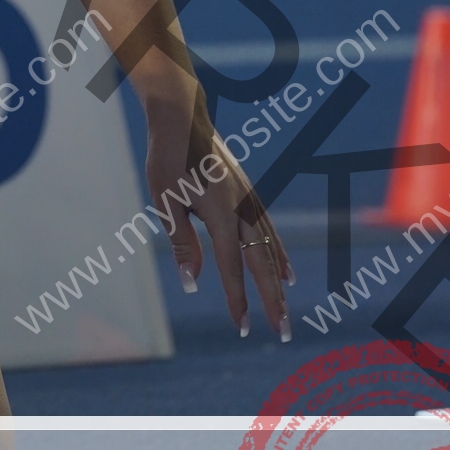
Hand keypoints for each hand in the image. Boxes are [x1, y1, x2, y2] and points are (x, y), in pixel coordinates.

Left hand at [145, 106, 294, 340]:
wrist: (183, 117)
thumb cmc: (168, 158)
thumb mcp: (164, 200)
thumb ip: (182, 242)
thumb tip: (193, 282)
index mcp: (221, 213)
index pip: (232, 267)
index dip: (238, 300)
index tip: (244, 329)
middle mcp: (243, 208)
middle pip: (261, 263)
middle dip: (271, 300)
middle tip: (281, 333)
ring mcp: (250, 199)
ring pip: (270, 248)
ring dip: (277, 282)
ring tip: (285, 309)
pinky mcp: (249, 193)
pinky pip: (269, 230)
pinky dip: (279, 254)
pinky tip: (285, 271)